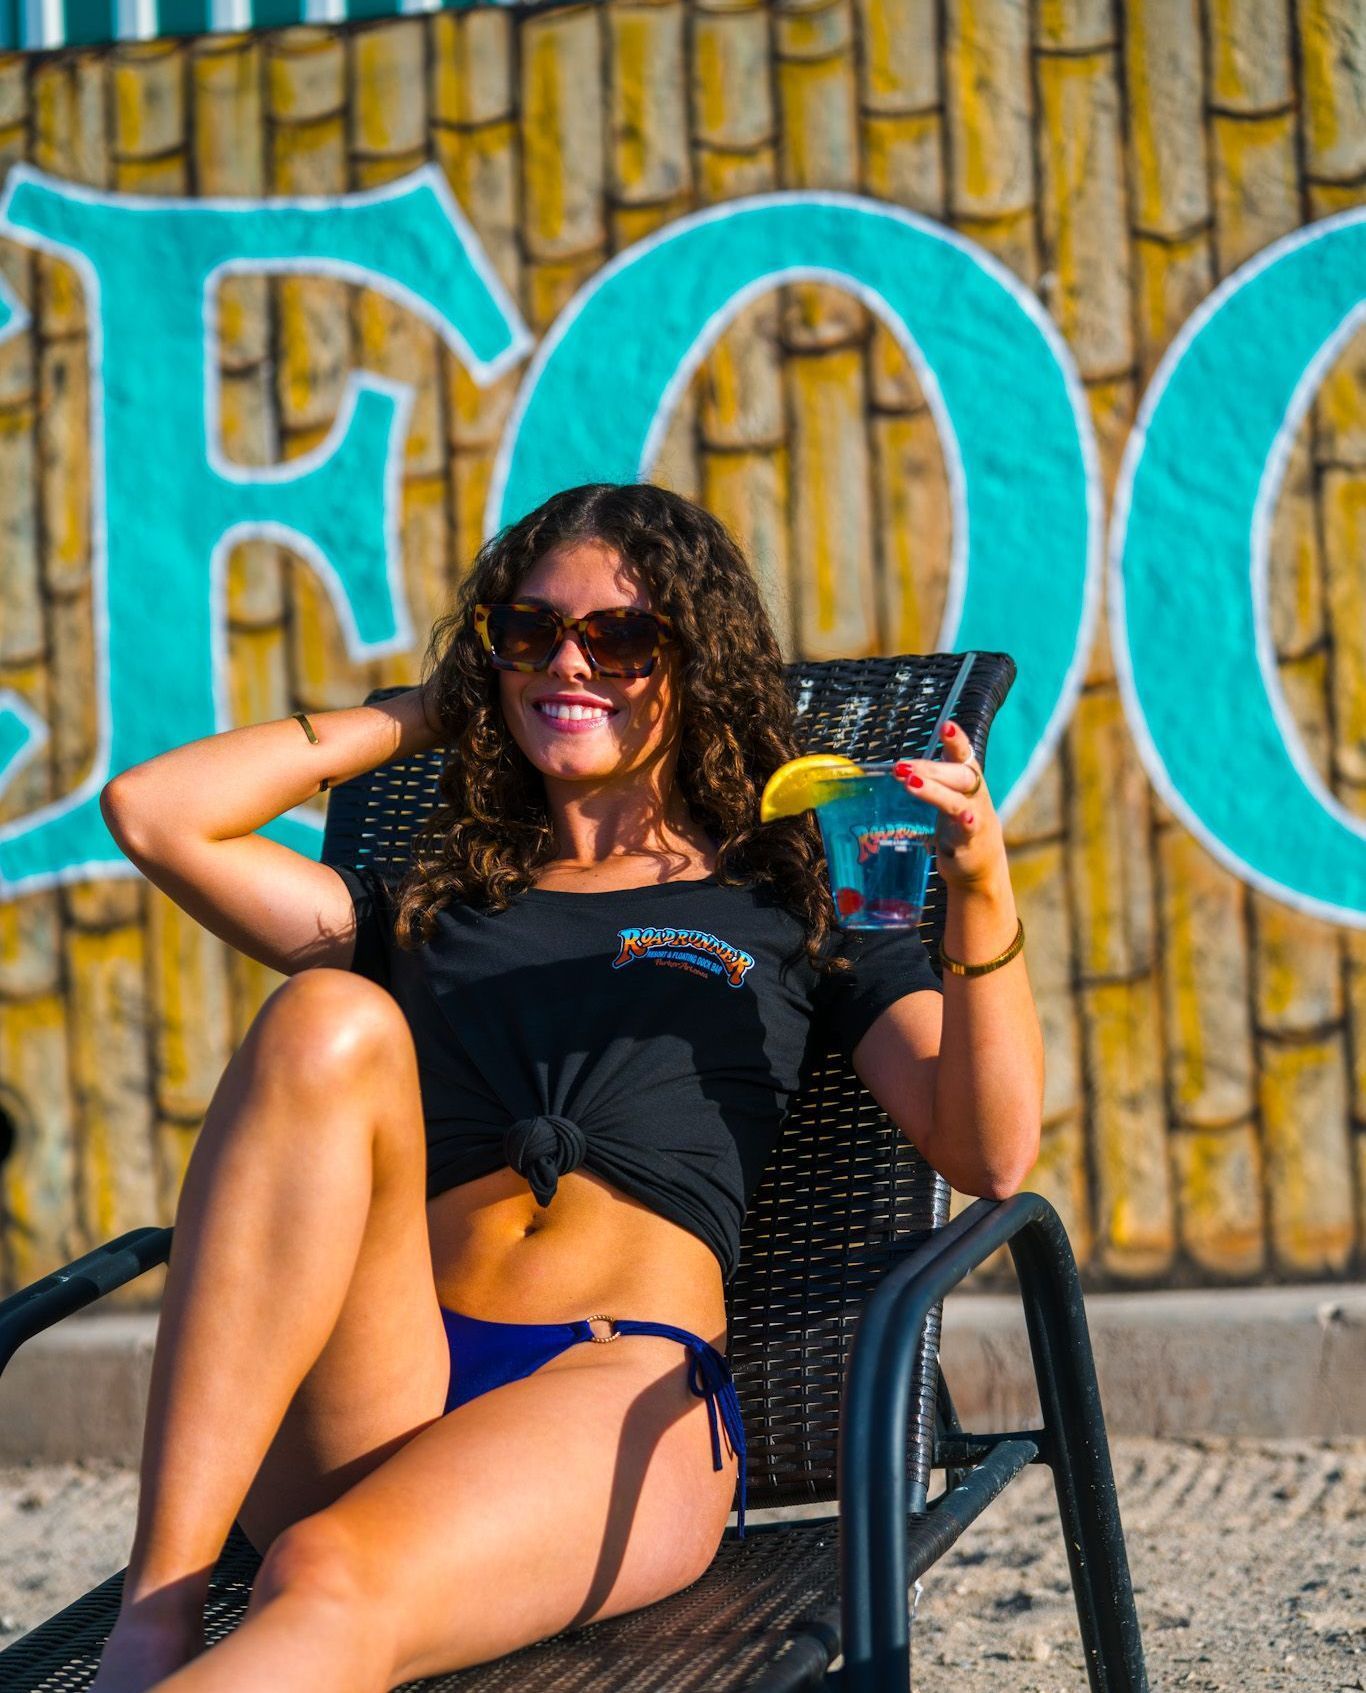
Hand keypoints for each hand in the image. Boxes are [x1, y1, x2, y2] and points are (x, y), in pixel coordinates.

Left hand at [892, 722, 1006, 892]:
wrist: (982, 864)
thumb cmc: (959, 823)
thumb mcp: (948, 795)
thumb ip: (932, 779)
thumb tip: (896, 768)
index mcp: (966, 780)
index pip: (962, 755)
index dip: (956, 740)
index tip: (946, 726)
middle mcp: (974, 795)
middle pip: (960, 775)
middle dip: (932, 769)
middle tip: (902, 767)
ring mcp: (974, 818)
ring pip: (956, 802)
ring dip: (933, 792)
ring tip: (910, 783)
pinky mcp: (970, 841)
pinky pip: (968, 830)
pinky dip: (966, 823)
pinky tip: (964, 817)